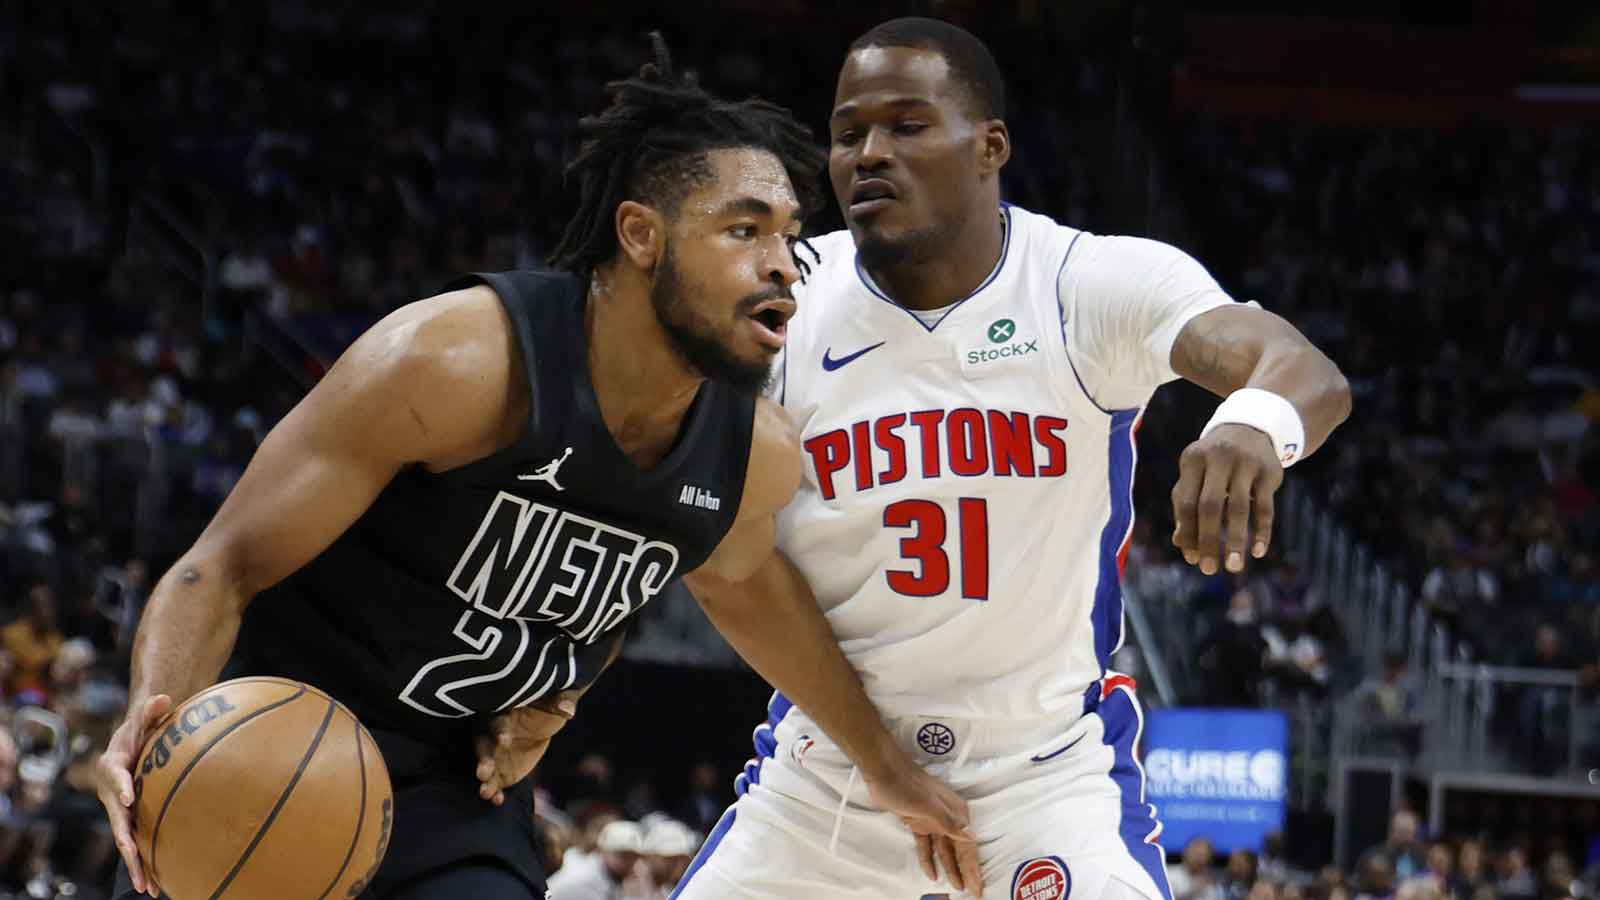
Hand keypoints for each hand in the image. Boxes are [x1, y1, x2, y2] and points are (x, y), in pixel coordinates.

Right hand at [96, 694, 171, 897]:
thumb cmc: (141, 729)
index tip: (127, 798)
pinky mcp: (133, 819)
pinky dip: (145, 862)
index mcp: (112, 766)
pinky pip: (138, 842)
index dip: (120, 786)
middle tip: (134, 856)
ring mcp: (121, 810)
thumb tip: (163, 697)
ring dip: (136, 863)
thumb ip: (151, 709)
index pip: (114, 775)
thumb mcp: (144, 717)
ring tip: (148, 887)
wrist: (133, 743)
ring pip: (126, 839)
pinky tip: (158, 884)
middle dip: (125, 840)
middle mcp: (113, 793)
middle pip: (117, 819)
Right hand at [474, 691, 578, 804]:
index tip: (505, 739)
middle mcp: (494, 735)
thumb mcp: (559, 699)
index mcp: (505, 713)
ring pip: (485, 767)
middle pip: (484, 746)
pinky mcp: (501, 771)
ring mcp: (496, 755)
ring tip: (485, 792)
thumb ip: (563, 701)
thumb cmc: (549, 704)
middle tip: (483, 771)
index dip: (500, 730)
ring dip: (484, 779)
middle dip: (484, 758)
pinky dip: (494, 792)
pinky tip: (497, 801)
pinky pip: (495, 783)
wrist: (545, 721)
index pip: (499, 721)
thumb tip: (568, 710)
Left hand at [863, 758, 981, 895]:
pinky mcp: (917, 822)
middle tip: (972, 892)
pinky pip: (926, 846)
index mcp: (956, 811)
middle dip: (966, 871)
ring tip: (956, 887)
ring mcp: (932, 820)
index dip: (973, 867)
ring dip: (950, 868)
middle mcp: (948, 817)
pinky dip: (929, 859)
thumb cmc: (908, 786)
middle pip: (959, 849)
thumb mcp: (929, 806)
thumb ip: (949, 823)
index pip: (968, 845)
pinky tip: (932, 874)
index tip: (978, 887)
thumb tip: (970, 836)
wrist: (884, 771)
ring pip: (944, 849)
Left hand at [1171, 423, 1283, 574]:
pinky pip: (1266, 506)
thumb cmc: (1213, 463)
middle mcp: (1218, 458)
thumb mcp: (1195, 475)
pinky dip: (1262, 530)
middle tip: (1208, 569)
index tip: (1191, 559)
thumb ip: (1185, 506)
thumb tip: (1181, 545)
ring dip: (1235, 540)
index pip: (1186, 502)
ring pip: (1239, 507)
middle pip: (1210, 505)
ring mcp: (1246, 463)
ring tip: (1234, 567)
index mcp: (1192, 459)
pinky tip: (1258, 551)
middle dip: (1208, 540)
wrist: (1251, 428)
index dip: (1187, 532)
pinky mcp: (1269, 471)